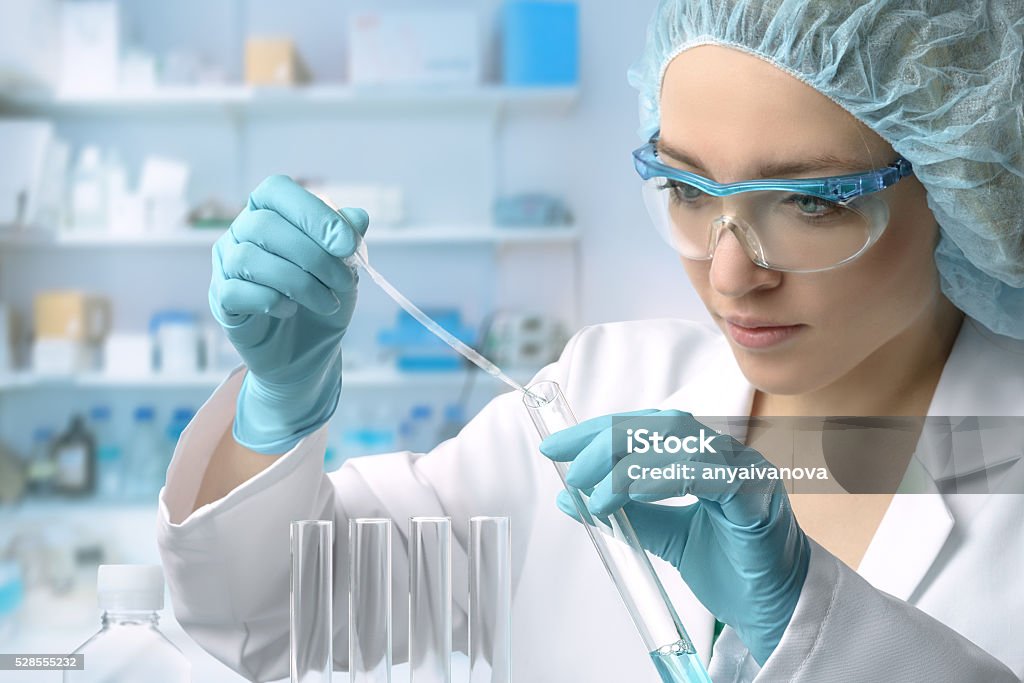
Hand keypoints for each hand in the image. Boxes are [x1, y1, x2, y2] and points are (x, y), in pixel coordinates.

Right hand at [209, 175, 368, 452]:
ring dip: (299, 282)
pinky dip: (271, 300)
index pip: (276, 191)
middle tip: (344, 282)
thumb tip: (358, 218)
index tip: (346, 244)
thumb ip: (348, 239)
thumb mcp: (344, 268)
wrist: (308, 352)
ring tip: (326, 302)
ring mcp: (226, 266)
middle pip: (265, 225)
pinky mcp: (222, 300)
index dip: (312, 212)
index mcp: (269, 212)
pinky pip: (236, 291)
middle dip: (314, 255)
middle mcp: (241, 233)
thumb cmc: (322, 299)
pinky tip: (291, 310)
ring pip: (250, 258)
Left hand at [540, 409, 809, 665]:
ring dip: (626, 464)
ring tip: (592, 491)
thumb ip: (625, 513)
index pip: (646, 426)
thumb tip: (570, 497)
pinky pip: (706, 476)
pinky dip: (662, 479)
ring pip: (679, 444)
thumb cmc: (731, 569)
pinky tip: (630, 493)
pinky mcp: (756, 497)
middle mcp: (726, 454)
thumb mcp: (665, 536)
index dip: (598, 430)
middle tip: (570, 468)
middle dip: (606, 440)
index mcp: (705, 456)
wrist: (776, 610)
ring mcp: (745, 470)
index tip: (557, 446)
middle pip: (660, 425)